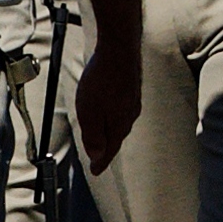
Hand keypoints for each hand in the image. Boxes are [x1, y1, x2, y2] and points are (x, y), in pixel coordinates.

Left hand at [74, 39, 139, 174]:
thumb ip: (93, 135)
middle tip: (96, 156)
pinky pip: (121, 111)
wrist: (120, 50)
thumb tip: (97, 155)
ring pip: (119, 123)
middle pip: (115, 137)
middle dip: (106, 147)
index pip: (110, 150)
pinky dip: (112, 116)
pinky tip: (107, 110)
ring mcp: (133, 102)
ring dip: (109, 130)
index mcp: (119, 125)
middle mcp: (130, 116)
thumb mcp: (89, 112)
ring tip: (100, 134)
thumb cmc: (102, 80)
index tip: (95, 171)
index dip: (101, 162)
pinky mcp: (131, 90)